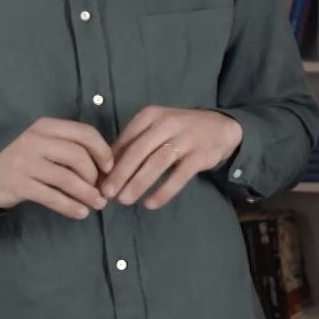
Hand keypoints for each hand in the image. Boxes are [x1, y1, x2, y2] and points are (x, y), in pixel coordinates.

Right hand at [0, 117, 114, 219]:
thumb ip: (71, 148)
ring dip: (87, 194)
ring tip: (97, 204)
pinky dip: (71, 207)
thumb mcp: (46, 144)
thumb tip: (107, 168)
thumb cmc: (27, 160)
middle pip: (78, 156)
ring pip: (67, 179)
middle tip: (100, 189)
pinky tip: (81, 213)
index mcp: (46, 126)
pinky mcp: (20, 184)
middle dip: (95, 176)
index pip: (84, 132)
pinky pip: (53, 197)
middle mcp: (35, 140)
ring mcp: (25, 162)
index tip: (110, 168)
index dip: (103, 151)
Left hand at [101, 107, 242, 209]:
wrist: (220, 127)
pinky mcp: (200, 155)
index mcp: (150, 115)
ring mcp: (186, 138)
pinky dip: (163, 191)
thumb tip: (106, 170)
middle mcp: (167, 123)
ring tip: (125, 200)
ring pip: (157, 162)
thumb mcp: (155, 128)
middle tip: (107, 193)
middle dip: (120, 173)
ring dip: (139, 183)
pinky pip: (179, 176)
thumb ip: (133, 144)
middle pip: (139, 150)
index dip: (111, 161)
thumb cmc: (179, 130)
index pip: (126, 139)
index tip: (98, 181)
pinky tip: (150, 203)